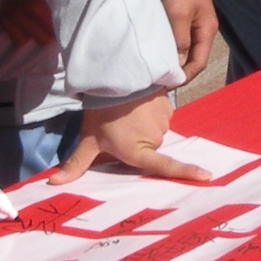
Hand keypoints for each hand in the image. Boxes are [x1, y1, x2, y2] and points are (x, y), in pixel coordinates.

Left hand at [51, 92, 209, 185]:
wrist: (115, 76)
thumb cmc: (101, 113)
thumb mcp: (87, 140)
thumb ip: (75, 164)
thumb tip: (53, 184)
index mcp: (138, 152)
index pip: (165, 167)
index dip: (186, 173)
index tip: (207, 177)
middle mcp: (155, 139)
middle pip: (150, 147)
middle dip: (138, 142)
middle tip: (119, 130)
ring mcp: (164, 120)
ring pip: (155, 131)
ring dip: (144, 126)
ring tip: (126, 114)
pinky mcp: (167, 104)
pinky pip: (160, 115)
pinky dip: (150, 113)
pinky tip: (137, 104)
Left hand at [158, 0, 216, 79]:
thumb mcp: (178, 16)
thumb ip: (179, 42)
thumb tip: (177, 65)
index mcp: (207, 31)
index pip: (198, 63)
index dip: (184, 77)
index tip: (166, 86)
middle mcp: (204, 30)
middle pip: (193, 58)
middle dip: (179, 71)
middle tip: (160, 80)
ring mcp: (195, 23)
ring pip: (186, 49)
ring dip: (174, 60)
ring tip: (158, 69)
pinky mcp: (185, 17)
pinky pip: (180, 39)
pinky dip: (171, 48)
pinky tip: (160, 51)